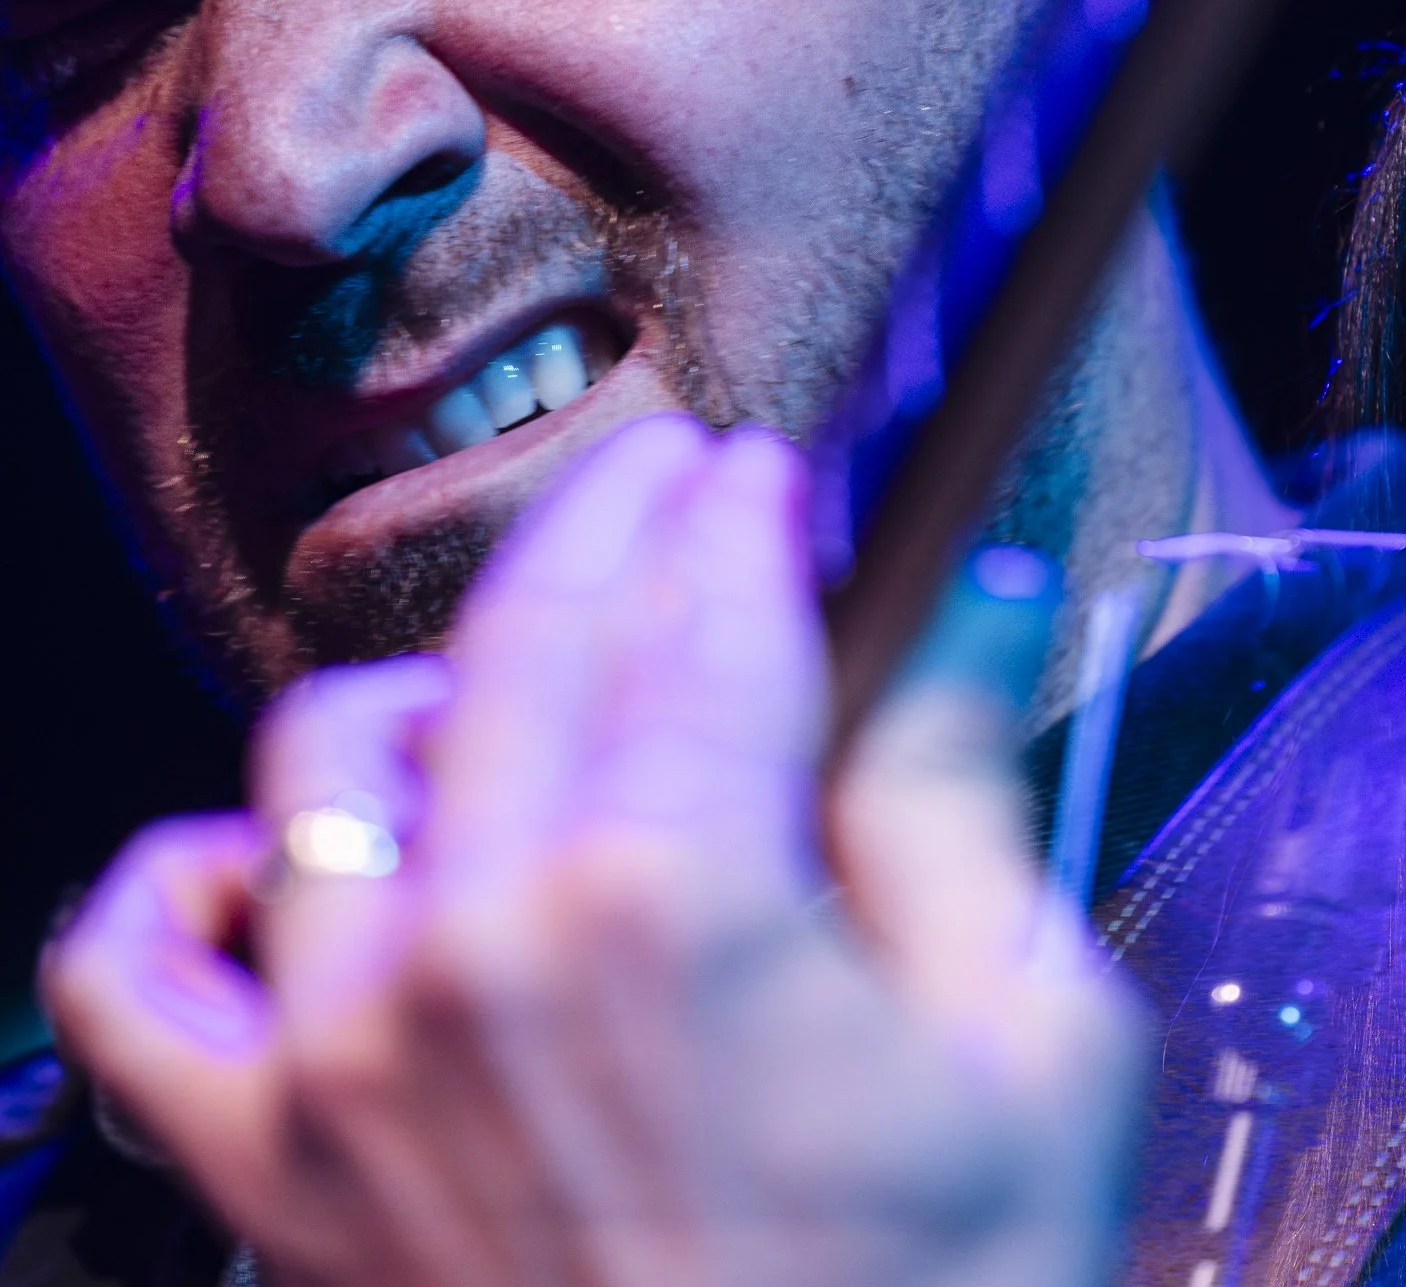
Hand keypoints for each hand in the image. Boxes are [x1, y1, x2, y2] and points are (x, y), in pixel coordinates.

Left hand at [42, 416, 1144, 1286]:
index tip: (766, 471)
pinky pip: (133, 990)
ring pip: (329, 761)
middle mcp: (485, 946)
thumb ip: (962, 792)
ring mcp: (351, 1059)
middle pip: (535, 641)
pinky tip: (267, 860)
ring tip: (519, 684)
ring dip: (429, 684)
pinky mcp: (275, 1175)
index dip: (744, 516)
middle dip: (612, 521)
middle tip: (669, 480)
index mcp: (682, 898)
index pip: (710, 617)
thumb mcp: (1030, 1041)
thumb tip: (973, 595)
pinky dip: (176, 893)